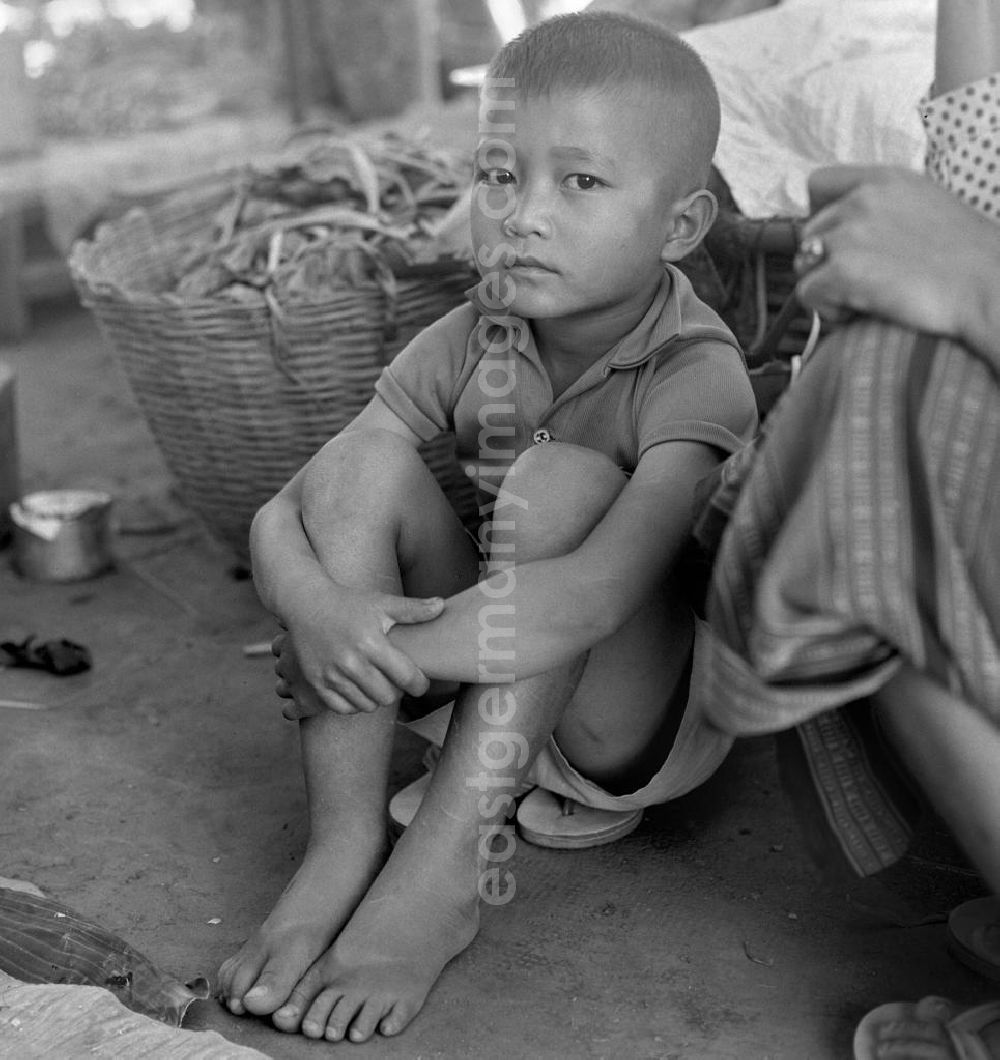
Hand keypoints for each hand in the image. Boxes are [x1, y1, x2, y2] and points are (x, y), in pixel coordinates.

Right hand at [275, 585, 444, 715]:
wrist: (307, 604)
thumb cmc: (349, 603)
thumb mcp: (381, 603)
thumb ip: (412, 610)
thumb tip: (442, 606)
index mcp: (371, 643)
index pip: (406, 677)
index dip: (419, 684)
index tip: (421, 683)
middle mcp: (351, 662)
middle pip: (387, 696)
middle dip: (397, 691)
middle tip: (396, 680)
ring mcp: (331, 675)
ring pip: (366, 705)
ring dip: (376, 698)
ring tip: (377, 683)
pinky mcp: (316, 683)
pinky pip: (343, 708)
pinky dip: (354, 703)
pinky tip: (358, 689)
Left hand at [794, 166, 999, 354]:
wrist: (990, 286)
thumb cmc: (967, 259)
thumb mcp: (926, 207)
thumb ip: (884, 209)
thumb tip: (846, 231)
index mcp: (885, 179)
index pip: (818, 184)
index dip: (818, 216)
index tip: (837, 242)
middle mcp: (861, 200)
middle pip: (808, 234)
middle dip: (826, 262)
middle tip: (864, 282)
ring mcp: (849, 234)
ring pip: (804, 265)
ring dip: (826, 287)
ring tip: (865, 298)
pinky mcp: (843, 271)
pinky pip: (807, 295)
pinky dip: (828, 311)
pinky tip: (861, 313)